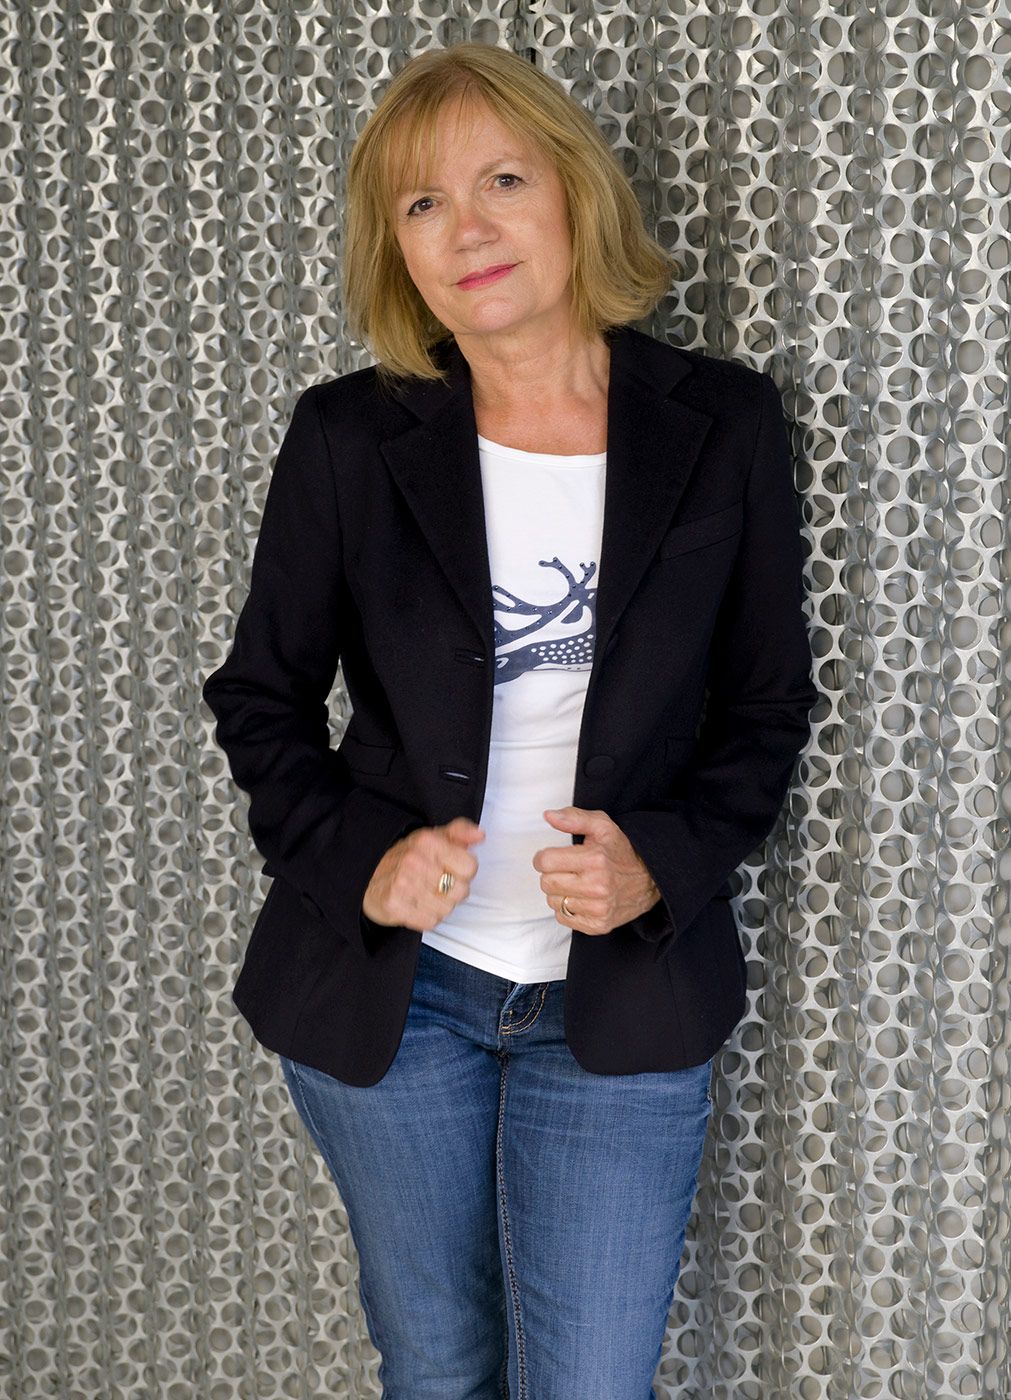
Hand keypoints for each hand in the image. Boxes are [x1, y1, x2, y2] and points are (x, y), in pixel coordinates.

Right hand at [362, 816, 484, 930]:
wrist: (368, 876)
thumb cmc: (408, 857)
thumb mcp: (434, 837)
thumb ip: (460, 832)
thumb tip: (480, 835)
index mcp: (428, 841)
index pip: (470, 866)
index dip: (463, 871)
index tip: (449, 868)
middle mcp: (415, 860)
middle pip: (461, 891)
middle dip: (452, 890)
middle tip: (435, 883)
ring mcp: (403, 883)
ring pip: (447, 909)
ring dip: (439, 906)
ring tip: (424, 894)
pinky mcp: (394, 905)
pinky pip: (430, 922)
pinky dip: (426, 918)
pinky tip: (415, 905)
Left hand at [532, 807, 660, 936]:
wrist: (650, 880)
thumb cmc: (621, 851)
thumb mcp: (602, 826)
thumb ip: (574, 818)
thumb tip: (548, 816)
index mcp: (595, 859)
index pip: (545, 861)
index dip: (544, 857)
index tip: (553, 856)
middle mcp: (597, 886)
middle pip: (546, 883)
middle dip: (552, 874)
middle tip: (568, 869)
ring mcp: (599, 908)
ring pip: (553, 901)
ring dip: (560, 892)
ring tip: (577, 883)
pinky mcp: (598, 925)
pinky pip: (563, 918)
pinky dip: (567, 908)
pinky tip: (581, 898)